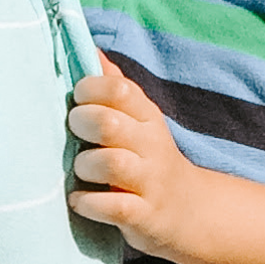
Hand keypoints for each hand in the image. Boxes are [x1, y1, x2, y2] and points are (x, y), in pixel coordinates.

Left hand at [63, 63, 199, 257]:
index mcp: (147, 116)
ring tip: (81, 170)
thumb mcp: (139, 119)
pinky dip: (89, 203)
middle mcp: (151, 145)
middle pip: (109, 123)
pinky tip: (79, 200)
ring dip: (85, 165)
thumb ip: (113, 86)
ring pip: (111, 163)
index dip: (90, 90)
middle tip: (75, 133)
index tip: (78, 100)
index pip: (119, 90)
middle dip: (81, 124)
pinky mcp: (145, 215)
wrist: (189, 211)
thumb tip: (89, 48)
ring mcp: (149, 181)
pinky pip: (113, 206)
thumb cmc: (148, 158)